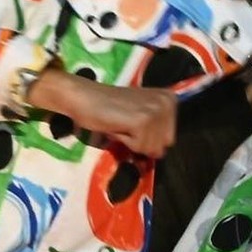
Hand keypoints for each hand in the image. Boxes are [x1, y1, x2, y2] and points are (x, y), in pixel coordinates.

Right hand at [35, 70, 177, 157]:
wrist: (82, 97)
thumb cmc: (107, 106)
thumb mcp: (139, 115)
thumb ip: (154, 130)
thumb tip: (158, 155)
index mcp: (169, 99)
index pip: (169, 139)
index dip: (147, 136)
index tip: (132, 122)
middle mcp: (167, 103)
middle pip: (163, 145)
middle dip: (141, 141)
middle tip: (124, 124)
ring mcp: (155, 111)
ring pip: (151, 149)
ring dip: (131, 141)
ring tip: (119, 124)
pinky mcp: (142, 121)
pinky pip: (139, 148)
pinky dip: (124, 141)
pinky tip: (115, 126)